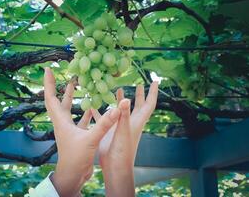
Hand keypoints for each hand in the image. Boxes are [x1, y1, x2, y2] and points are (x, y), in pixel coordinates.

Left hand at [43, 68, 120, 196]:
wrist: (73, 175)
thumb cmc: (76, 158)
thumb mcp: (90, 140)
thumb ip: (103, 124)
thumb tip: (116, 108)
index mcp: (61, 121)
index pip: (51, 98)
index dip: (48, 83)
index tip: (48, 69)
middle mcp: (63, 123)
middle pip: (59, 101)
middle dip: (61, 87)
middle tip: (67, 75)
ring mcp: (69, 130)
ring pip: (69, 110)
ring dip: (71, 98)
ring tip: (77, 86)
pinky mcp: (76, 136)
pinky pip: (79, 120)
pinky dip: (84, 113)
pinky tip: (91, 108)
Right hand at [92, 82, 158, 196]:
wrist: (115, 165)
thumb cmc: (123, 149)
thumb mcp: (123, 130)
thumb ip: (124, 114)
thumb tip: (126, 99)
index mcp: (138, 121)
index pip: (148, 104)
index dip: (152, 93)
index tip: (155, 81)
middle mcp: (130, 122)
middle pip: (137, 106)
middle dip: (138, 95)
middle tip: (138, 84)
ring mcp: (119, 126)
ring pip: (121, 110)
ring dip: (121, 100)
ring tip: (118, 90)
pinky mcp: (109, 130)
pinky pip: (105, 117)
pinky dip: (101, 111)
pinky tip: (93, 106)